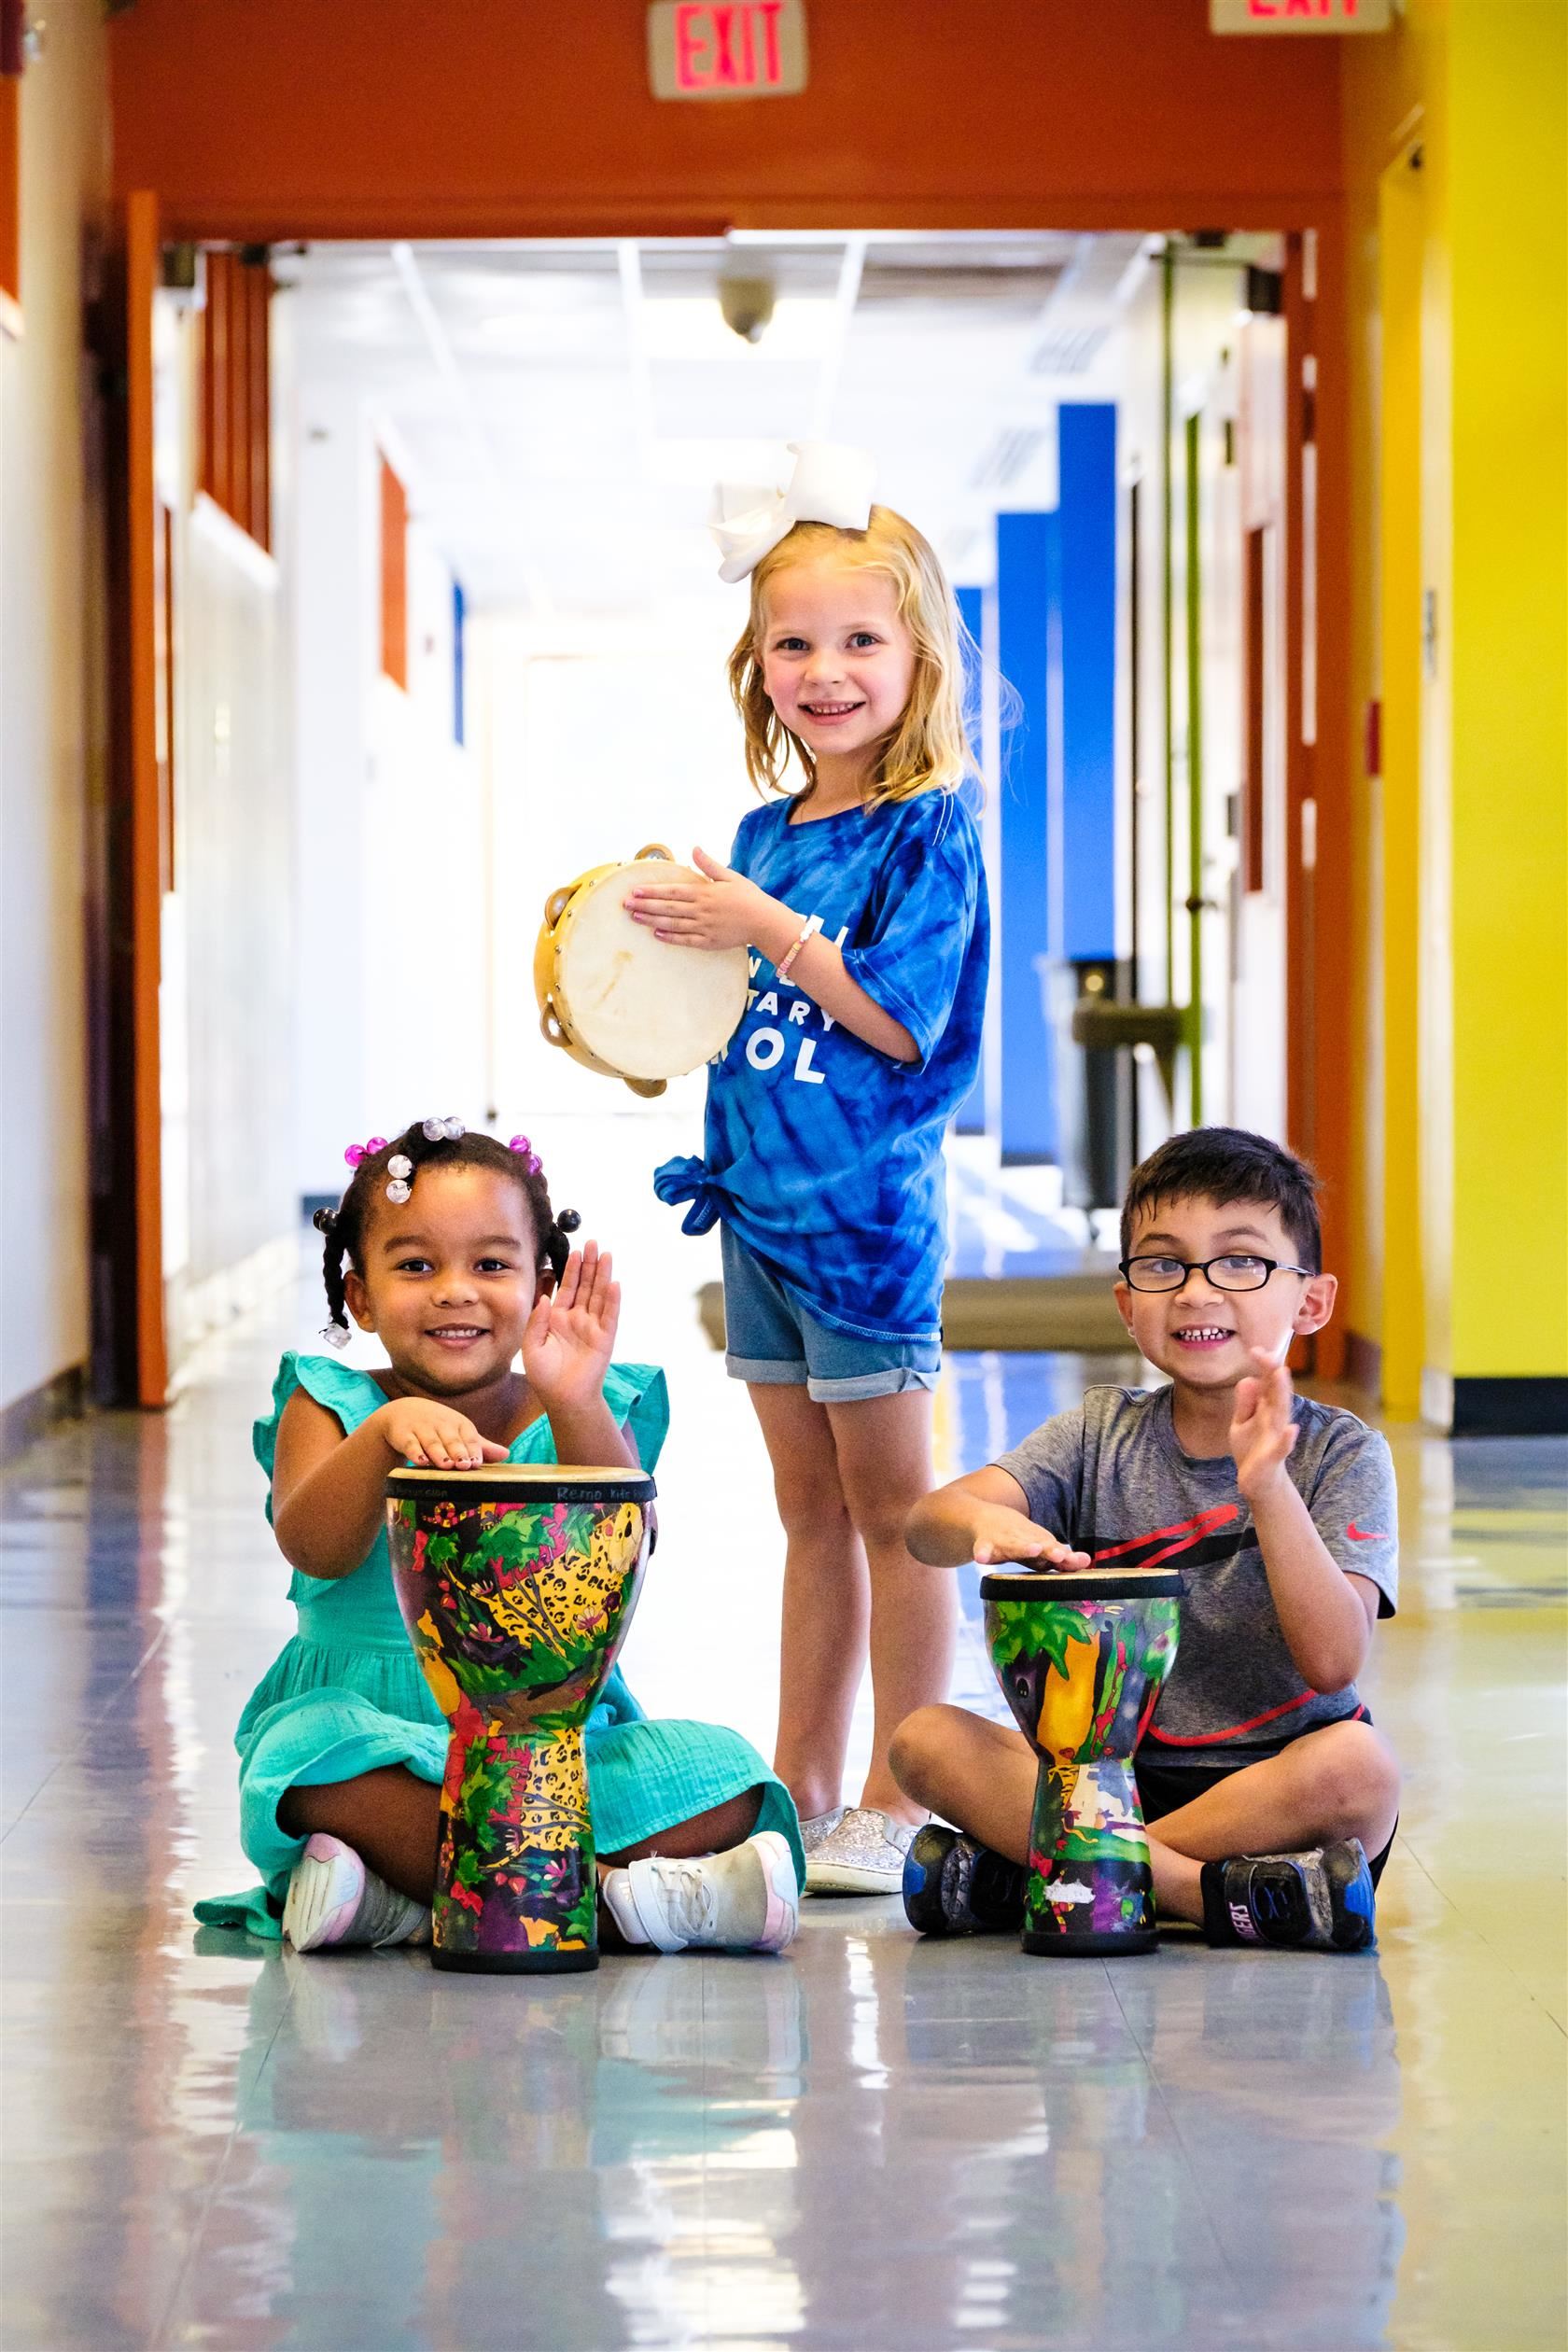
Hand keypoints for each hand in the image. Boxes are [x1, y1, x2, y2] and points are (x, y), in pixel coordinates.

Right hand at [377, 1399, 507, 1470]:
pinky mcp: (403, 1435)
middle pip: (451, 1439)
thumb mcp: (458, 1432)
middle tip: (464, 1465)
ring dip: (438, 1453)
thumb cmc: (437, 1426)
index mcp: (458, 1423)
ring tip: (446, 1465)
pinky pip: (409, 1444)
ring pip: (431, 1442)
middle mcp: (441, 1424)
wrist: (402, 1412)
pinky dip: (414, 1452)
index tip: (476, 1462)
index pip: (468, 1436)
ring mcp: (421, 1428)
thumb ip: (480, 1446)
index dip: (473, 1449)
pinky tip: (420, 1462)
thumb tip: (506, 1454)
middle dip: (457, 1451)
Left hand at [523, 1242, 619, 1411]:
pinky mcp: (605, 1338)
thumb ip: (537, 1320)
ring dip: (603, 1275)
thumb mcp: (531, 1346)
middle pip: (585, 1286)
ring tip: (606, 1254)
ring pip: (598, 1295)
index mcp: (558, 1319)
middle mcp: (577, 1319)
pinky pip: (609, 1315)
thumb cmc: (545, 1376)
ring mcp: (593, 1327)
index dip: (571, 1269)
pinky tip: (613, 1283)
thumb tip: (545, 1297)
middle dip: (589, 1264)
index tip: (575, 1250)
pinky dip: (612, 1299)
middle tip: (593, 1242)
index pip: (567, 1288)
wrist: (563, 1399)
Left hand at [624, 847, 779, 953]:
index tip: (634, 890)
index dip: (651, 891)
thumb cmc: (749, 897)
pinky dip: (670, 937)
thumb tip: (695, 848)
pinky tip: (656, 934)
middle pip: (667, 907)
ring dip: (652, 920)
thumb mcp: (730, 877)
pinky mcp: (709, 942)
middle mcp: (701, 910)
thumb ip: (710, 865)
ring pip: (672, 924)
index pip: (671, 891)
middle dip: (645, 905)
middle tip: (625, 905)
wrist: (765, 922)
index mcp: (704, 892)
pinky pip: (685, 940)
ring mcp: (703, 927)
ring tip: (635, 917)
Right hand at [970, 1503, 1090, 1569]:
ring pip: (1014, 1545)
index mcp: (1036, 1544)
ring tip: (1035, 1549)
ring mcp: (1002, 1541)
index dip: (1061, 1554)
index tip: (1073, 1558)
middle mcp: (1021, 1541)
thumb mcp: (1039, 1546)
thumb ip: (1061, 1558)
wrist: (982, 1519)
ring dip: (1024, 1548)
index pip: (1051, 1550)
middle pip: (1037, 1545)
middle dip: (1049, 1549)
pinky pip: (983, 1549)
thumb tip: (1087, 1561)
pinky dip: (983, 1552)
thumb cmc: (1017, 1538)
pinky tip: (982, 1557)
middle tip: (1060, 1554)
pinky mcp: (984, 1543)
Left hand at [1230, 1346, 1299, 1500]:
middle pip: (1276, 1393)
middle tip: (1271, 1355)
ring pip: (1281, 1413)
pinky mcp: (1273, 1456)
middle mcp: (1274, 1419)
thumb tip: (1248, 1379)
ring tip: (1282, 1374)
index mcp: (1266, 1408)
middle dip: (1274, 1374)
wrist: (1257, 1481)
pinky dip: (1287, 1439)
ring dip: (1282, 1394)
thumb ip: (1245, 1402)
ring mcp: (1275, 1437)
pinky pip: (1282, 1447)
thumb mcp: (1242, 1423)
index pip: (1267, 1384)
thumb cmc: (1252, 1448)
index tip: (1256, 1350)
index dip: (1264, 1367)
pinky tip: (1291, 1429)